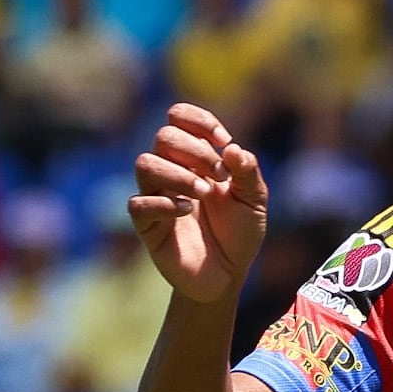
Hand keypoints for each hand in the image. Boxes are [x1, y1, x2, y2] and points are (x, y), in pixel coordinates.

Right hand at [128, 103, 269, 303]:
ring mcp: (156, 196)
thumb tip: (232, 149)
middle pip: (164, 136)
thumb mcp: (254, 201)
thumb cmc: (239, 233)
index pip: (178, 117)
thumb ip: (247, 172)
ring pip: (145, 163)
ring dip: (177, 174)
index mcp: (195, 157)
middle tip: (219, 176)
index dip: (197, 120)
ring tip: (204, 193)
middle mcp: (172, 170)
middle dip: (194, 151)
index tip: (222, 141)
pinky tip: (187, 210)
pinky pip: (138, 203)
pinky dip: (164, 203)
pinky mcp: (147, 224)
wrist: (228, 274)